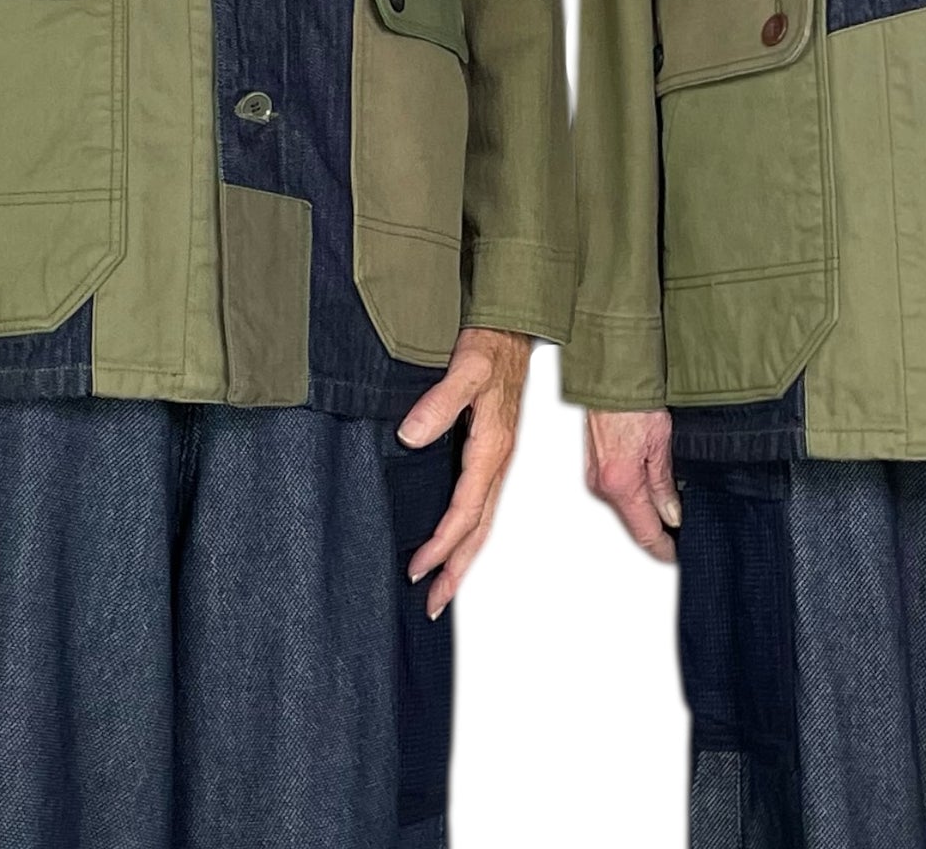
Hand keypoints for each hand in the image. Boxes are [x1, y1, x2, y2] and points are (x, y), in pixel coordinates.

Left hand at [397, 327, 531, 618]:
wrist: (514, 322)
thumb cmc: (494, 341)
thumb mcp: (467, 365)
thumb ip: (441, 402)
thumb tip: (411, 437)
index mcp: (494, 447)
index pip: (466, 510)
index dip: (442, 544)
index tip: (418, 569)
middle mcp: (499, 458)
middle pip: (481, 528)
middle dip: (458, 569)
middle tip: (434, 603)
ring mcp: (498, 455)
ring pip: (483, 518)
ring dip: (464, 554)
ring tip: (443, 585)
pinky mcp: (493, 447)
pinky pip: (482, 500)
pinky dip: (468, 527)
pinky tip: (453, 534)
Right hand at [585, 408, 678, 562]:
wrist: (608, 377)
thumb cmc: (632, 401)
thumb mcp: (660, 444)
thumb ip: (664, 485)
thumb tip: (672, 515)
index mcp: (621, 484)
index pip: (645, 534)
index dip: (665, 549)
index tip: (679, 554)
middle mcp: (602, 485)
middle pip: (634, 522)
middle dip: (659, 528)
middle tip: (683, 526)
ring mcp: (595, 476)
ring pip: (626, 507)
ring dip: (647, 509)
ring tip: (672, 501)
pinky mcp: (593, 466)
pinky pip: (617, 491)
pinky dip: (635, 494)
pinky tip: (652, 484)